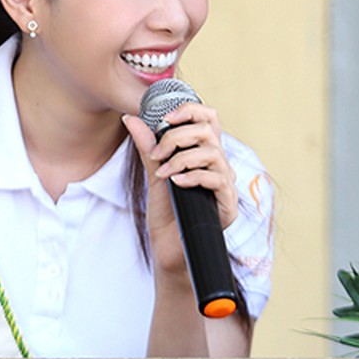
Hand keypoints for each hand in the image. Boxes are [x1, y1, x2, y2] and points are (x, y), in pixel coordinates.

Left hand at [124, 102, 237, 267]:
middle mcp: (219, 166)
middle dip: (179, 136)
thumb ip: (148, 147)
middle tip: (157, 152)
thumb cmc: (166, 213)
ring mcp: (226, 185)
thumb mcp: (154, 174)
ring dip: (183, 158)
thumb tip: (130, 119)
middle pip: (210, 130)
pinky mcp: (228, 205)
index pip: (208, 119)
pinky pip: (217, 180)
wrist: (168, 248)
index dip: (190, 111)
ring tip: (163, 172)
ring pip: (214, 153)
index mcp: (205, 154)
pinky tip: (176, 183)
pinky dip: (194, 177)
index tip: (165, 118)